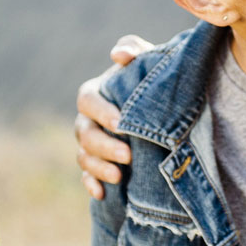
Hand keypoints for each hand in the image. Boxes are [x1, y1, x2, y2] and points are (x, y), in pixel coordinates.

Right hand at [75, 35, 150, 199]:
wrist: (162, 108)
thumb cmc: (151, 81)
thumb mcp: (148, 63)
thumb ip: (134, 51)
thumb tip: (119, 55)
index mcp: (96, 94)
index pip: (87, 100)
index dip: (101, 112)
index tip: (121, 123)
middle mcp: (88, 120)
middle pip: (83, 134)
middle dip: (103, 146)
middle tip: (127, 155)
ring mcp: (91, 145)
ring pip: (83, 157)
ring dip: (98, 168)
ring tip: (119, 176)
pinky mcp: (97, 165)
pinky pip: (86, 177)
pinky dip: (91, 185)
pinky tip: (102, 194)